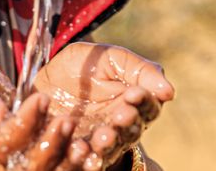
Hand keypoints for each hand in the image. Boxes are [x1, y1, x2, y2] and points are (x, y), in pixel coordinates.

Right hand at [0, 59, 80, 169]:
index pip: (4, 142)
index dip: (25, 124)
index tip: (42, 99)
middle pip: (25, 168)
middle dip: (49, 146)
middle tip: (66, 120)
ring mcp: (14, 164)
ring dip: (65, 162)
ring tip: (82, 142)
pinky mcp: (33, 162)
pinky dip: (74, 167)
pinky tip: (89, 154)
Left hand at [33, 42, 174, 169]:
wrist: (46, 73)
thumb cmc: (84, 64)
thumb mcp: (109, 57)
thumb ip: (139, 69)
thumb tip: (169, 91)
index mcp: (134, 104)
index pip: (147, 107)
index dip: (143, 101)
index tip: (134, 93)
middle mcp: (120, 127)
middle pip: (131, 131)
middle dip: (127, 124)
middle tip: (121, 115)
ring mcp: (98, 140)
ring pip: (110, 148)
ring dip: (108, 143)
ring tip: (103, 136)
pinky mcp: (75, 149)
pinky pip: (83, 158)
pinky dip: (84, 156)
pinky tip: (80, 149)